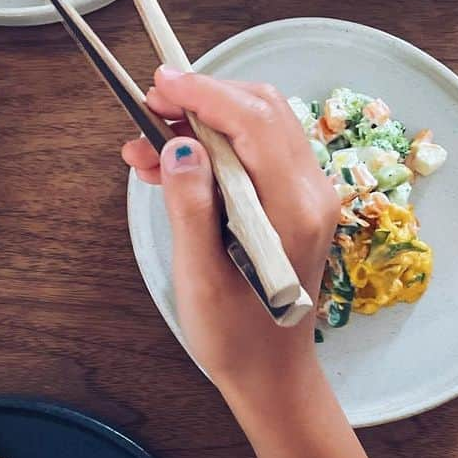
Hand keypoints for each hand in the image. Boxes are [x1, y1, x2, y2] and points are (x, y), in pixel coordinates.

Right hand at [122, 66, 338, 402]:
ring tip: (145, 143)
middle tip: (148, 107)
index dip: (205, 93)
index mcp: (293, 208)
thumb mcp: (201, 277)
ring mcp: (307, 195)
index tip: (159, 83)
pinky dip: (214, 145)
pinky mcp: (294, 201)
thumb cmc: (236, 336)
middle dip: (203, 97)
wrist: (272, 373)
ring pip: (258, 125)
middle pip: (262, 109)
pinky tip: (171, 163)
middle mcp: (311, 192)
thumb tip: (178, 146)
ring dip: (204, 121)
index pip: (253, 121)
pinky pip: (256, 152)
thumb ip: (191, 207)